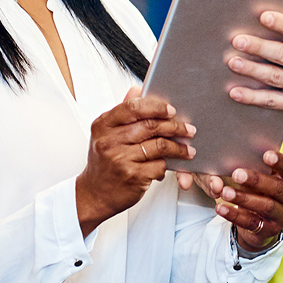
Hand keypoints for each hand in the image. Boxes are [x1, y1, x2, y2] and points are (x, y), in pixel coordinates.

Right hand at [76, 88, 195, 235]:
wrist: (93, 193)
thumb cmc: (103, 162)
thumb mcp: (106, 134)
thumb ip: (123, 113)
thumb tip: (136, 89)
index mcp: (103, 125)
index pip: (133, 107)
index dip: (156, 107)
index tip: (171, 111)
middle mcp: (109, 141)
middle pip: (150, 126)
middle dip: (175, 127)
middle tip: (188, 129)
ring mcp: (120, 159)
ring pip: (159, 146)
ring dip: (178, 148)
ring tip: (187, 149)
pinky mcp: (132, 176)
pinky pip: (159, 165)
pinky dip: (167, 166)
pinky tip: (169, 165)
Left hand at [190, 150, 282, 252]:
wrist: (263, 219)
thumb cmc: (261, 188)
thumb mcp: (263, 176)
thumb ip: (255, 166)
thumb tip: (236, 156)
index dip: (280, 161)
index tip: (266, 155)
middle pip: (277, 188)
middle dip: (256, 180)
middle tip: (236, 174)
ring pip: (265, 206)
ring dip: (243, 198)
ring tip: (225, 192)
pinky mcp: (270, 229)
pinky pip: (251, 222)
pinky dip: (234, 215)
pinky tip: (221, 208)